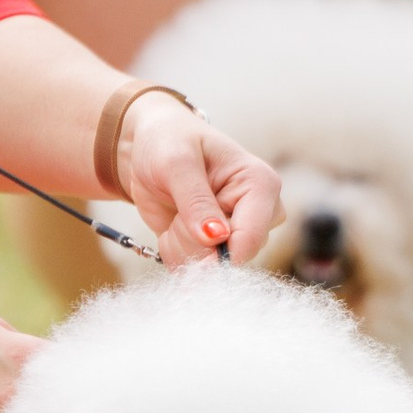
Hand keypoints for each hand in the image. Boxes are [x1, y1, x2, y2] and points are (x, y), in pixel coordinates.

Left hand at [111, 91, 280, 266]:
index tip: (185, 232)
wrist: (151, 145)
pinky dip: (177, 254)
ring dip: (182, 247)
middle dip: (194, 242)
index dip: (218, 249)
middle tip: (178, 210)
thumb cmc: (169, 141)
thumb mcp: (177, 163)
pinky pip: (197, 271)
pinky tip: (173, 228)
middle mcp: (258, 213)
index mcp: (261, 184)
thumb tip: (216, 238)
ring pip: (212, 268)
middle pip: (233, 257)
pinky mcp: (217, 247)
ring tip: (175, 215)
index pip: (252, 237)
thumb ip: (196, 201)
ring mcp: (239, 233)